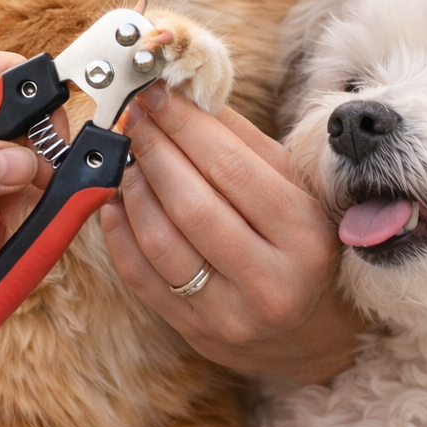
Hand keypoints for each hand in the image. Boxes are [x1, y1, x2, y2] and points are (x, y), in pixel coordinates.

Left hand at [100, 81, 363, 382]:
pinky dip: (120, 232)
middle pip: (192, 205)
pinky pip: (141, 277)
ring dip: (133, 189)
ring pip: (161, 242)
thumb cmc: (303, 243)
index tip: (158, 94)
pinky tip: (116, 200)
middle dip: (155, 150)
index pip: (232, 168)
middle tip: (134, 116)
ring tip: (127, 156)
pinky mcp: (194, 332)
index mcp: (305, 235)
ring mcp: (230, 314)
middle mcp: (271, 281)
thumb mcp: (296, 189)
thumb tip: (187, 97)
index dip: (186, 126)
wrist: (310, 331)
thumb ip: (244, 144)